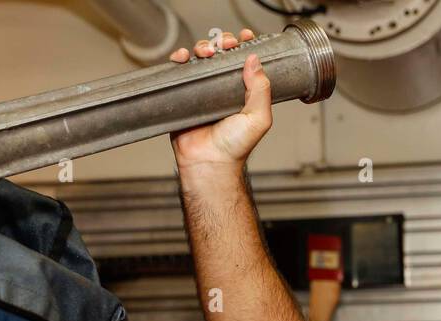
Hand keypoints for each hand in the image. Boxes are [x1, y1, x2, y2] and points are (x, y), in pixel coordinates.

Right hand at [168, 28, 271, 170]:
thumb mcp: (258, 118)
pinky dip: (179, 59)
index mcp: (242, 92)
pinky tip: (182, 57)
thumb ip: (261, 90)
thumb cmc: (234, 147)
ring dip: (202, 47)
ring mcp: (202, 91)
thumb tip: (255, 60)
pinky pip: (179, 72)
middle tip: (223, 45)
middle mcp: (221, 89)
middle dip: (222, 43)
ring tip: (205, 52)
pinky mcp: (183, 96)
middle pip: (221, 55)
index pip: (244, 61)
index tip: (244, 38)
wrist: (209, 162)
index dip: (243, 46)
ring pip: (200, 58)